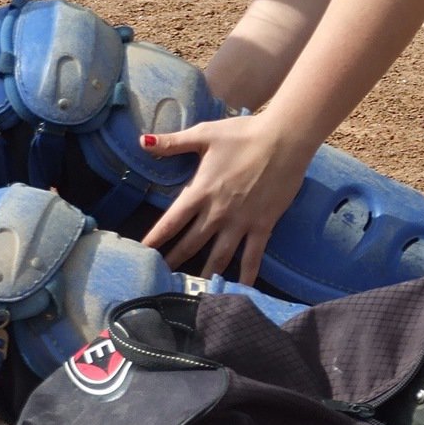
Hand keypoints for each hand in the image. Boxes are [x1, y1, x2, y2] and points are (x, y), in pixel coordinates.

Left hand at [140, 114, 313, 284]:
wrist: (283, 141)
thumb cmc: (241, 135)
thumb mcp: (202, 134)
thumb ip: (172, 143)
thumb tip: (140, 141)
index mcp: (200, 191)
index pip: (171, 221)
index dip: (155, 238)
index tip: (141, 252)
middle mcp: (218, 212)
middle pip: (191, 243)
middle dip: (175, 260)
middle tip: (160, 276)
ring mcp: (242, 222)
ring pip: (219, 256)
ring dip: (205, 272)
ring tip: (193, 289)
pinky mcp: (264, 226)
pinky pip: (253, 256)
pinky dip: (247, 275)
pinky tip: (241, 290)